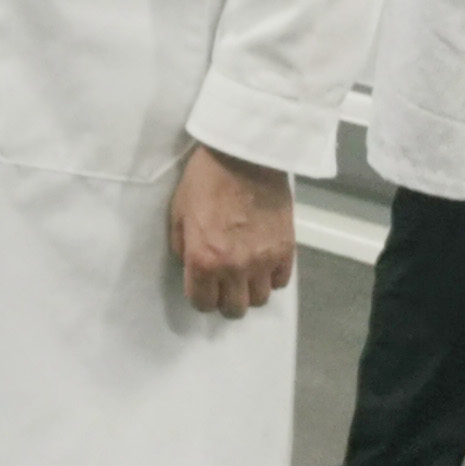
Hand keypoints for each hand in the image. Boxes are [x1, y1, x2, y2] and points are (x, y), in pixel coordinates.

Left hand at [166, 145, 294, 319]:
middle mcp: (234, 268)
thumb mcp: (179, 213)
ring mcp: (263, 261)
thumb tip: (191, 266)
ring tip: (245, 273)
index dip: (201, 297)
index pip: (203, 303)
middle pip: (234, 309)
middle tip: (224, 282)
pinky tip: (263, 261)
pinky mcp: (286, 250)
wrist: (244, 156)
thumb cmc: (205, 179)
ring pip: (259, 300)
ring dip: (249, 290)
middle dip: (225, 299)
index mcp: (203, 260)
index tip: (203, 287)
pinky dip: (271, 277)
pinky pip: (281, 282)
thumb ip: (183, 247)